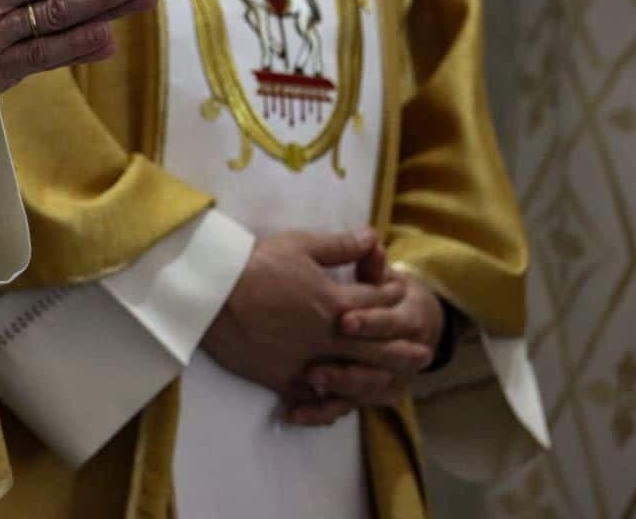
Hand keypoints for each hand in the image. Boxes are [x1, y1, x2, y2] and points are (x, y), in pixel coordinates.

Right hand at [201, 229, 427, 401]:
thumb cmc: (254, 265)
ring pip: (352, 375)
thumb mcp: (299, 244)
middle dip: (401, 347)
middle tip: (424, 354)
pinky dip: (333, 397)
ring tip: (397, 383)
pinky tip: (343, 398)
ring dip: (378, 377)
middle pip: (375, 345)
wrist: (211, 296)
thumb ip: (340, 246)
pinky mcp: (283, 378)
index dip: (391, 295)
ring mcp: (306, 361)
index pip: (375, 301)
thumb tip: (372, 236)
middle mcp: (327, 337)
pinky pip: (316, 394)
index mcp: (334, 302)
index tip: (400, 293)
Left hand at [288, 272, 443, 424]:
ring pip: (362, 392)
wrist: (406, 320)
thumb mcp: (376, 272)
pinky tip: (293, 412)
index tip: (344, 320)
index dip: (371, 322)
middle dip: (348, 369)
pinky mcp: (357, 392)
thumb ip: (370, 262)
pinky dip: (319, 412)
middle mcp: (398, 356)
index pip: (393, 324)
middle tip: (316, 367)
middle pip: (377, 368)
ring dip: (336, 389)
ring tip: (309, 382)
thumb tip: (370, 240)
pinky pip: (340, 408)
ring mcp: (378, 377)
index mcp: (407, 319)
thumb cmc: (381, 288)